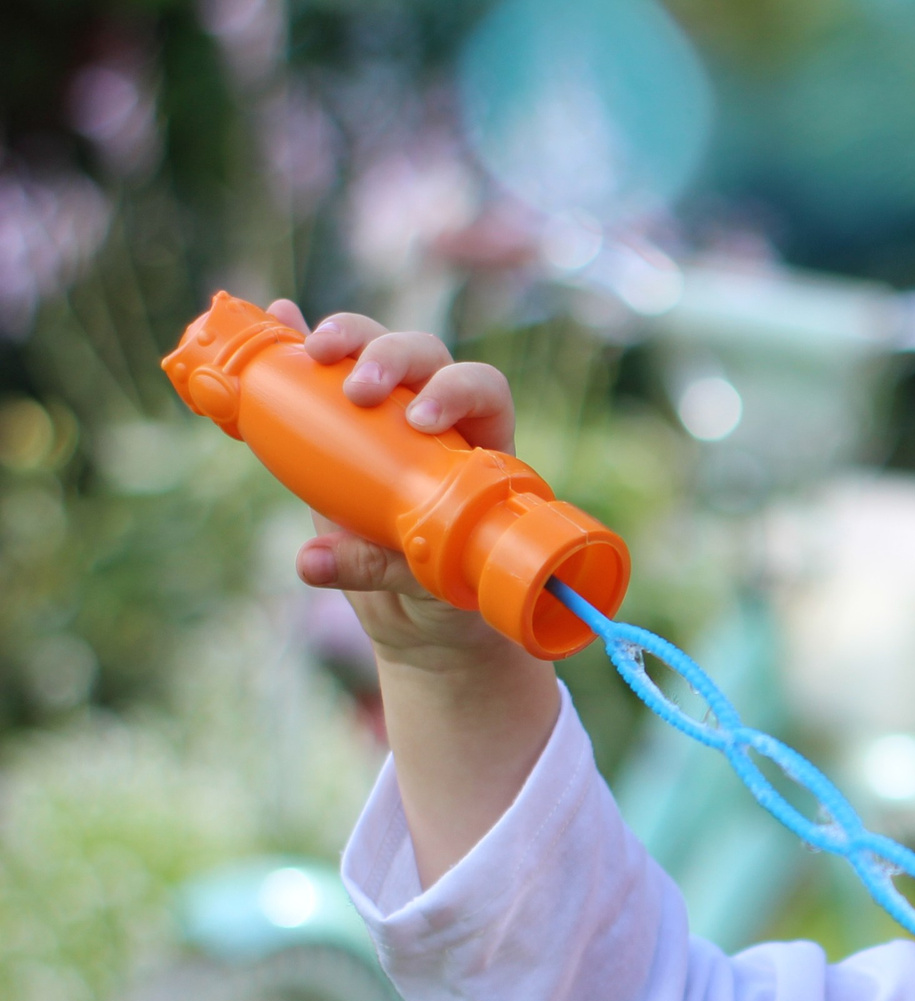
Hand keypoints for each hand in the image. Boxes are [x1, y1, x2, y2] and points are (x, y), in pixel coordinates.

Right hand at [269, 298, 527, 676]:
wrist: (420, 615)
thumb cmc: (446, 596)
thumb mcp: (423, 586)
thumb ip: (379, 568)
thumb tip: (311, 563)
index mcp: (481, 447)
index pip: (484, 390)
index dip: (456, 391)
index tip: (421, 421)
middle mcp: (439, 417)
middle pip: (423, 356)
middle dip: (390, 356)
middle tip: (358, 390)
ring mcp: (387, 414)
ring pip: (373, 350)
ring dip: (344, 339)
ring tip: (309, 352)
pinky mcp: (339, 424)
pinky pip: (319, 373)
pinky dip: (295, 343)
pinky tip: (277, 317)